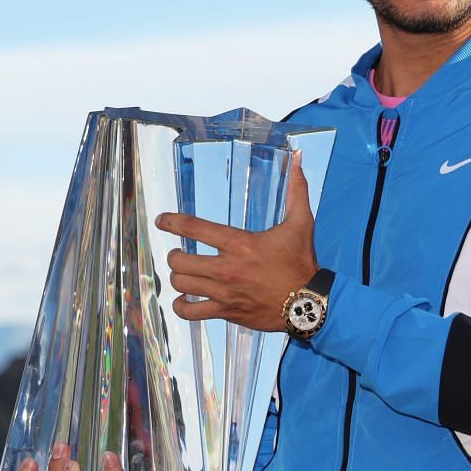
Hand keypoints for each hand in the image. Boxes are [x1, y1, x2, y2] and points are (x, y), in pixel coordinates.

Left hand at [160, 152, 317, 332]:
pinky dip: (181, 306)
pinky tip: (185, 300)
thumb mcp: (300, 223)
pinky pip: (190, 313)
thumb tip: (300, 158)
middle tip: (180, 254)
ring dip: (178, 277)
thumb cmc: (301, 262)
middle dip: (175, 255)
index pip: (194, 228)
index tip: (161, 220)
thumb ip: (296, 191)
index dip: (172, 222)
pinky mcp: (226, 312)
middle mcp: (227, 269)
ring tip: (184, 274)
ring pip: (181, 284)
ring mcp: (225, 293)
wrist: (309, 303)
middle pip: (179, 260)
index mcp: (240, 244)